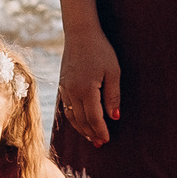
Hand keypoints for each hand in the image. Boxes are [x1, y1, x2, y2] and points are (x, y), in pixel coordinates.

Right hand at [57, 25, 121, 146]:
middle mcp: (72, 91)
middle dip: (91, 133)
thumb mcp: (113, 71)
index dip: (101, 130)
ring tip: (91, 137)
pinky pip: (66, 107)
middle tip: (100, 143)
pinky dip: (73, 118)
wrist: (80, 33)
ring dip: (81, 129)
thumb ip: (113, 95)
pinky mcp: (62, 85)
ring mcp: (65, 88)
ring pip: (72, 116)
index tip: (107, 140)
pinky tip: (80, 122)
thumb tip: (114, 117)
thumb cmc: (101, 50)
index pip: (94, 117)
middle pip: (81, 120)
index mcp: (86, 89)